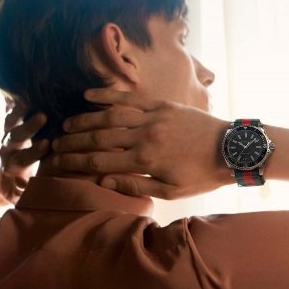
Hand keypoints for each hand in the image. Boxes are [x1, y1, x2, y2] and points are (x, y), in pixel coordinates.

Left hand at [0, 104, 48, 202]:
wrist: (2, 175)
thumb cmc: (16, 187)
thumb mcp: (16, 195)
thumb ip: (21, 193)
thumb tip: (26, 189)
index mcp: (13, 165)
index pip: (24, 157)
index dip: (34, 151)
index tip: (47, 143)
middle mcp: (8, 148)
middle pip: (16, 135)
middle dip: (29, 126)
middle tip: (43, 116)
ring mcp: (6, 134)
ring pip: (10, 120)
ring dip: (20, 110)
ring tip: (32, 98)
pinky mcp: (8, 125)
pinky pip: (9, 111)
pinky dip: (14, 102)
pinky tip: (25, 89)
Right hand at [50, 89, 232, 198]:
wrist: (233, 150)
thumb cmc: (202, 176)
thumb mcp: (171, 191)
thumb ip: (135, 186)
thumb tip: (104, 181)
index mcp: (144, 161)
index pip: (99, 162)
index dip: (75, 162)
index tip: (57, 163)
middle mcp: (144, 136)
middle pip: (98, 138)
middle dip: (73, 142)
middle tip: (54, 145)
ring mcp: (152, 117)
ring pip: (110, 116)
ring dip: (85, 120)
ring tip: (66, 125)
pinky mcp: (162, 105)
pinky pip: (129, 99)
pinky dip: (108, 96)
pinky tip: (89, 96)